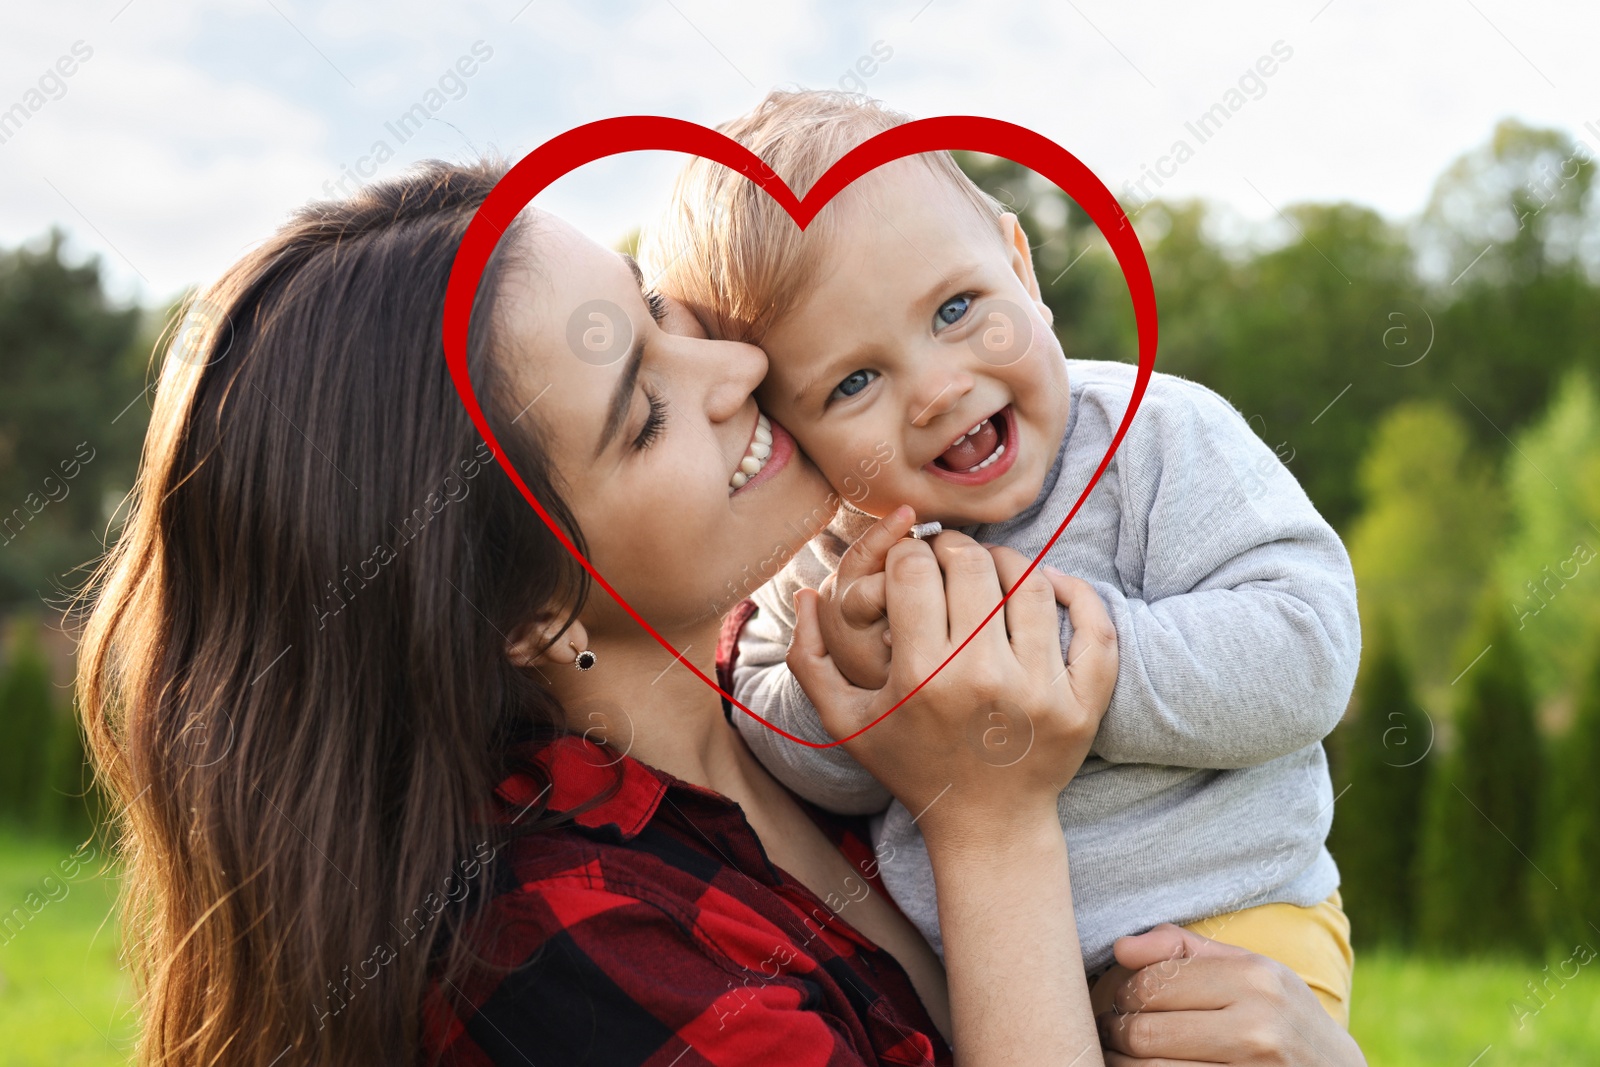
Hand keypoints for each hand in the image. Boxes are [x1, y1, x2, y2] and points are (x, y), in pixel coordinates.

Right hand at [787, 527, 1118, 841]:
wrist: (988, 826)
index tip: (908, 562)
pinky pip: (1094, 626)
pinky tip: (1051, 585)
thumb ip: (809, 660)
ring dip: (1008, 561)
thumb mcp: (845, 722)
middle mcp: (981, 679)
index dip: (906, 552)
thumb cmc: (913, 766)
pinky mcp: (1083, 703)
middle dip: (952, 547)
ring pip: (1031, 583)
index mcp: (920, 677)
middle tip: (946, 555)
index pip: (913, 571)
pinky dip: (1077, 593)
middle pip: (972, 565)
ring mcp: (1039, 690)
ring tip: (991, 568)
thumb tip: (805, 592)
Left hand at [1095, 924, 1364, 1065]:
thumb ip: (1184, 949)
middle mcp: (1258, 1028)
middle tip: (1113, 1031)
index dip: (1123, 993)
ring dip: (1122, 1063)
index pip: (1151, 983)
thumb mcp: (1250, 969)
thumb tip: (1121, 948)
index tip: (1122, 1001)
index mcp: (1255, 980)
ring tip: (1122, 1054)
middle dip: (1117, 1031)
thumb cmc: (1283, 1017)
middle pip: (1144, 1030)